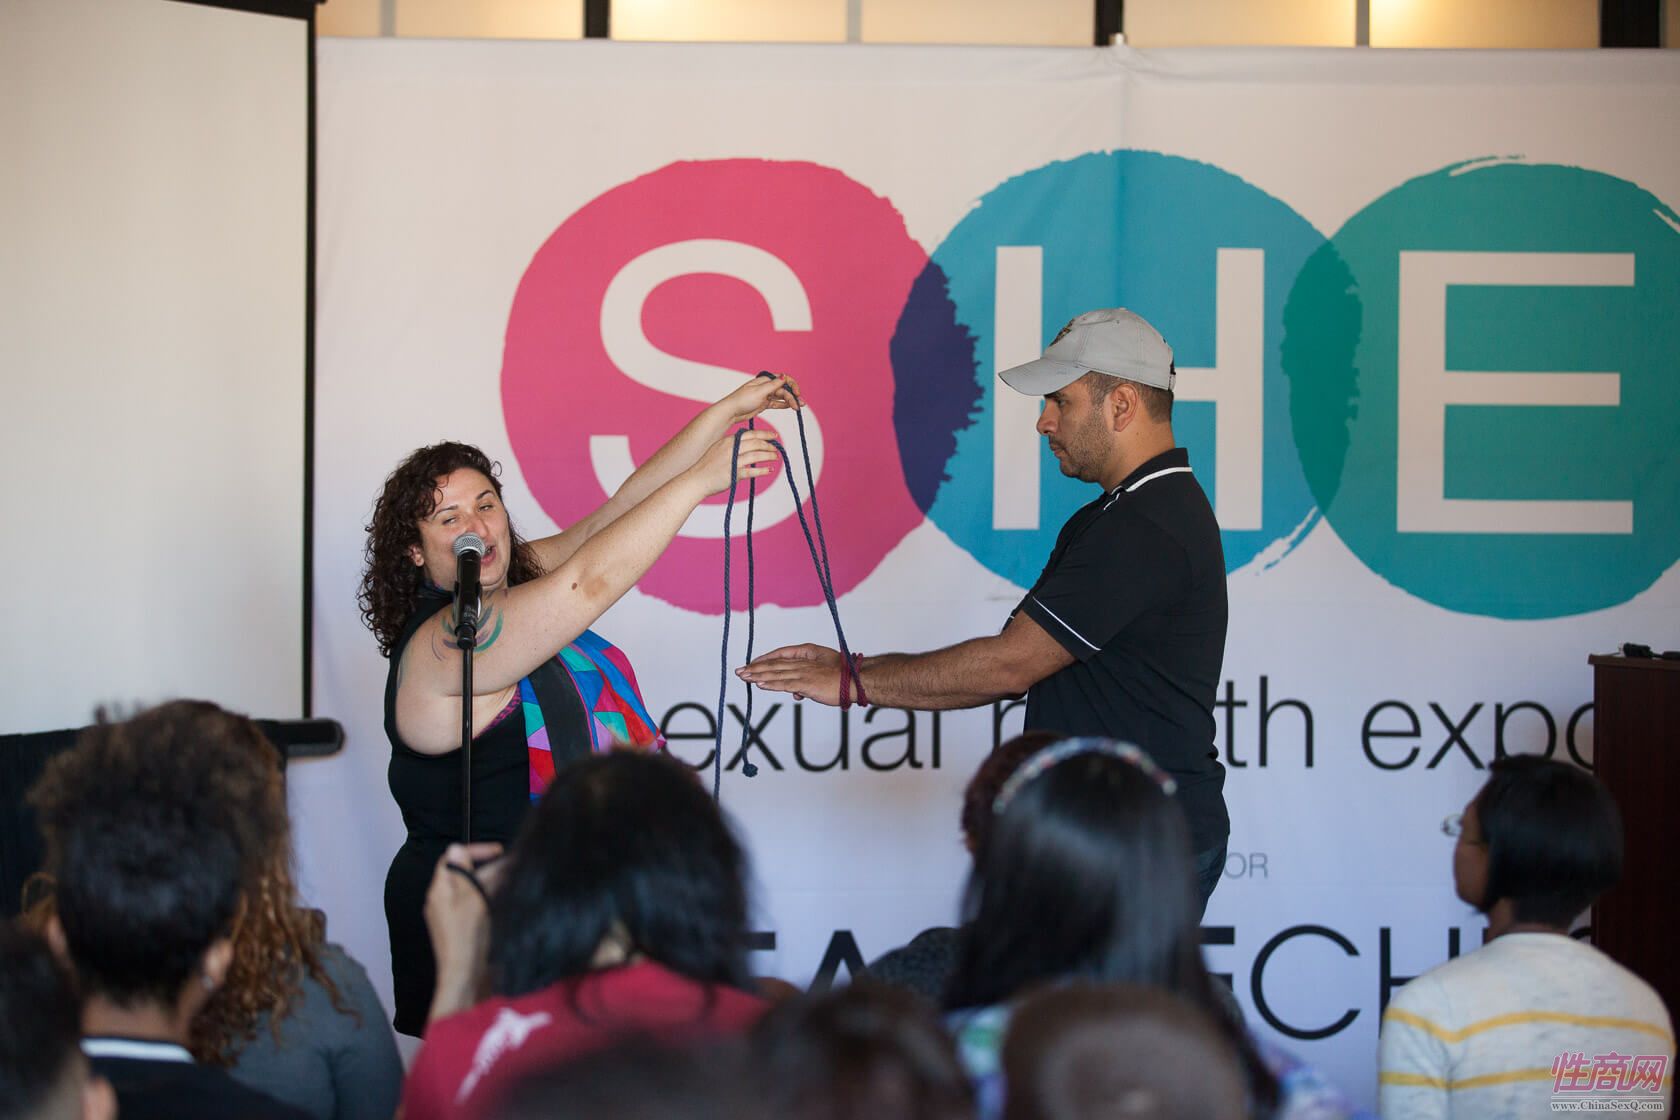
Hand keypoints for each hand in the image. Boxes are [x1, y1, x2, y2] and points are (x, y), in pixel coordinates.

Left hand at [423, 841, 503, 1018]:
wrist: (465, 977)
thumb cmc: (467, 937)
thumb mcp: (469, 898)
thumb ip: (463, 872)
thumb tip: (455, 848)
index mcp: (439, 891)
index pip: (452, 859)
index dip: (474, 851)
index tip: (497, 851)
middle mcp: (442, 902)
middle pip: (464, 875)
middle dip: (488, 868)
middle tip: (512, 867)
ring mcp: (450, 916)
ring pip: (471, 891)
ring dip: (491, 884)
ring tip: (512, 881)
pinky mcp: (461, 929)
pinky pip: (474, 906)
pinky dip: (488, 899)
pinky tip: (504, 900)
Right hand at [688, 431, 778, 496]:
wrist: (696, 480)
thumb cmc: (707, 467)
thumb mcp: (718, 450)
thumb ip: (731, 447)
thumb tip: (746, 446)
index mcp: (727, 441)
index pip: (750, 434)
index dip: (764, 434)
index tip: (774, 435)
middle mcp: (731, 449)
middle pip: (755, 443)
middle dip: (769, 445)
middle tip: (777, 448)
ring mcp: (732, 461)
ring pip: (756, 455)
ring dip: (769, 455)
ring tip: (776, 457)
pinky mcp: (734, 474)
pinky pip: (752, 471)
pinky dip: (763, 470)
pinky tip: (769, 470)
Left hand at [711, 373, 802, 426]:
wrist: (732, 412)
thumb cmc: (742, 400)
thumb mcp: (759, 392)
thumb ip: (773, 385)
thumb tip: (784, 376)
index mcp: (765, 380)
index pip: (783, 379)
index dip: (792, 385)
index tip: (796, 393)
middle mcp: (766, 386)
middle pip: (784, 390)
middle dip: (793, 397)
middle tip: (799, 405)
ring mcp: (765, 395)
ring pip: (781, 397)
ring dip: (790, 401)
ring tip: (798, 407)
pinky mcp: (764, 404)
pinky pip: (777, 403)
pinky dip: (784, 405)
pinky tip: (791, 407)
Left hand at [737, 643, 843, 705]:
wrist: (856, 682)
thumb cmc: (842, 681)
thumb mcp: (820, 682)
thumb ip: (806, 686)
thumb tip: (796, 694)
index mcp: (806, 659)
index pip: (780, 658)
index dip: (764, 662)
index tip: (751, 665)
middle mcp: (802, 664)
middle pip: (774, 665)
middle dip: (755, 668)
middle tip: (739, 671)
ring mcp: (803, 673)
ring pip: (776, 673)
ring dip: (757, 675)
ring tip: (743, 677)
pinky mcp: (806, 683)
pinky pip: (784, 684)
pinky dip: (770, 684)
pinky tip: (759, 685)